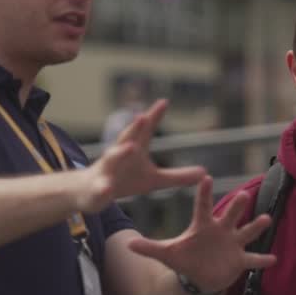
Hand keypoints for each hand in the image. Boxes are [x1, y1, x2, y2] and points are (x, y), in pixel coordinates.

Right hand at [76, 100, 205, 212]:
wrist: (91, 192)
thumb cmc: (124, 180)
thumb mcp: (153, 180)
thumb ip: (177, 176)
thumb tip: (205, 172)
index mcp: (133, 149)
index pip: (145, 130)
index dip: (154, 116)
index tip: (164, 102)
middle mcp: (119, 155)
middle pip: (127, 139)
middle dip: (135, 128)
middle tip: (144, 116)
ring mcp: (107, 171)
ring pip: (112, 159)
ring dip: (120, 153)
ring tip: (131, 147)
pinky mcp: (98, 189)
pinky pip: (101, 188)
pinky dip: (103, 188)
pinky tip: (107, 190)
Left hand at [125, 175, 278, 294]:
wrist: (200, 276)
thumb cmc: (185, 259)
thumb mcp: (167, 254)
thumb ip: (149, 247)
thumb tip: (127, 243)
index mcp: (203, 225)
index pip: (204, 205)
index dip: (204, 193)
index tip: (206, 177)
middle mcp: (221, 230)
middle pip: (230, 215)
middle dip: (237, 207)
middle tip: (243, 195)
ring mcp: (233, 244)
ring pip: (247, 232)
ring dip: (256, 227)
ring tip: (266, 219)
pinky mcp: (240, 260)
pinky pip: (253, 259)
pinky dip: (262, 260)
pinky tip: (273, 259)